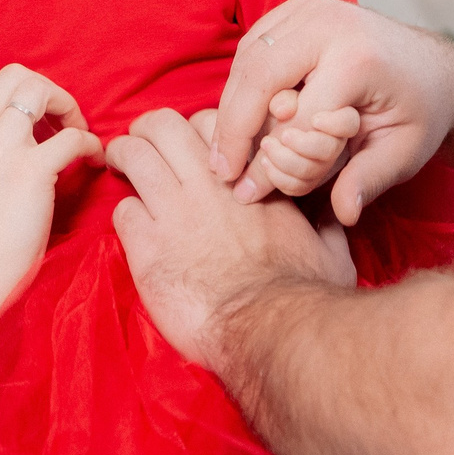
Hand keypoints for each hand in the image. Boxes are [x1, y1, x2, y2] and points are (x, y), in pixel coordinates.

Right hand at [0, 65, 100, 306]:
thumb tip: (11, 142)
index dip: (24, 100)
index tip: (41, 125)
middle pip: (17, 76)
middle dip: (48, 91)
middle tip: (63, 120)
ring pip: (41, 90)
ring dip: (69, 109)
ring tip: (79, 135)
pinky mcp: (30, 170)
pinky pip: (73, 136)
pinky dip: (89, 144)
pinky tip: (91, 162)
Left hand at [109, 108, 354, 367]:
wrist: (272, 330)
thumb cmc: (307, 293)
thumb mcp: (331, 249)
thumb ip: (324, 222)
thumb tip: (334, 214)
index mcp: (252, 177)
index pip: (214, 124)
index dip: (199, 130)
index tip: (196, 146)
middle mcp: (209, 185)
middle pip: (163, 125)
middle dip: (148, 129)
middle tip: (142, 141)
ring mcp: (175, 212)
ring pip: (134, 155)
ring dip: (123, 156)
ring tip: (119, 163)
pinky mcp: (148, 248)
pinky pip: (123, 210)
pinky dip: (125, 213)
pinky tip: (132, 225)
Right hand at [211, 0, 453, 225]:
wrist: (433, 65)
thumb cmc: (420, 113)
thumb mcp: (404, 153)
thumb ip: (368, 180)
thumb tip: (343, 212)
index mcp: (357, 59)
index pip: (296, 118)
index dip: (271, 160)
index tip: (252, 192)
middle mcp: (329, 24)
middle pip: (259, 78)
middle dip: (233, 129)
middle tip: (220, 171)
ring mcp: (311, 7)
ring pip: (249, 59)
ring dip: (230, 105)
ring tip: (223, 151)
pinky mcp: (298, 6)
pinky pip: (254, 45)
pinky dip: (242, 82)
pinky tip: (239, 118)